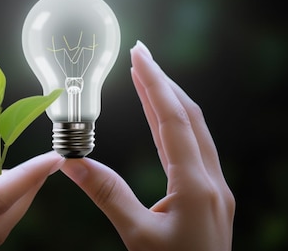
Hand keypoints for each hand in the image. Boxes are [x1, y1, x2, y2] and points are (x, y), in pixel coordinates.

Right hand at [60, 41, 234, 250]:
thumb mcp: (136, 237)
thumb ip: (107, 194)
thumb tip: (72, 161)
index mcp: (197, 186)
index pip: (174, 121)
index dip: (154, 85)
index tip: (139, 55)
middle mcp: (212, 181)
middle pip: (190, 118)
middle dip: (164, 83)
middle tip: (141, 56)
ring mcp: (215, 189)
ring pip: (195, 132)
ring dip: (171, 103)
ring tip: (146, 80)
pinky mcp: (210, 198)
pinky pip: (194, 150)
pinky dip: (175, 127)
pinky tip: (161, 122)